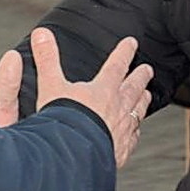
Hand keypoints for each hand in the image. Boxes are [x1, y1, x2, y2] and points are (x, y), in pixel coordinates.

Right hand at [0, 29, 152, 166]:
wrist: (74, 157)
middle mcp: (118, 108)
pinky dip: (135, 132)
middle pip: (134, 88)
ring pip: (137, 111)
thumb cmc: (62, 122)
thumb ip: (47, 59)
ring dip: (142, 101)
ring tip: (147, 95)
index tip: (132, 43)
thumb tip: (41, 33)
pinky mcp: (121, 150)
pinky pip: (132, 138)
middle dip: (141, 76)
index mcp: (103, 89)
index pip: (117, 65)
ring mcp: (122, 130)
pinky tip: (134, 132)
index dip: (124, 52)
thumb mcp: (51, 86)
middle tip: (148, 69)